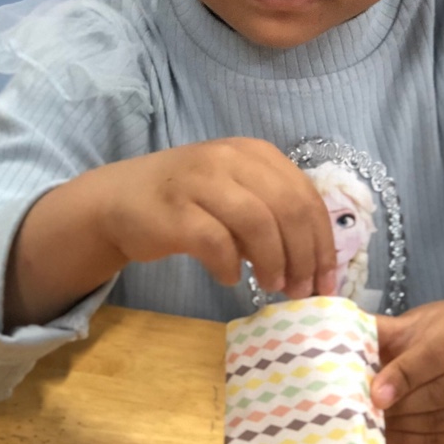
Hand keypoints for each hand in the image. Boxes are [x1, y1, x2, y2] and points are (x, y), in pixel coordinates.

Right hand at [92, 139, 337, 298]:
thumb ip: (272, 215)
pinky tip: (229, 277)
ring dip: (273, 262)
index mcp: (254, 153)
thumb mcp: (235, 194)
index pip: (306, 196)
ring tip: (271, 286)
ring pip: (259, 223)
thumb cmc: (185, 202)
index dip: (323, 242)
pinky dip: (230, 266)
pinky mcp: (175, 212)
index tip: (326, 281)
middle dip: (304, 257)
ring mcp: (200, 182)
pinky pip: (216, 243)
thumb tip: (313, 262)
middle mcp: (229, 159)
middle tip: (301, 290)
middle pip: (289, 209)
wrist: (117, 200)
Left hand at [370, 300, 443, 443]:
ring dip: (409, 428)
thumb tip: (338, 342)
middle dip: (403, 406)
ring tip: (377, 426)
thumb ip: (384, 332)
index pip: (439, 354)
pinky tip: (395, 438)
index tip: (374, 394)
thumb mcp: (418, 322)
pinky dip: (421, 443)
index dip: (404, 375)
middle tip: (369, 412)